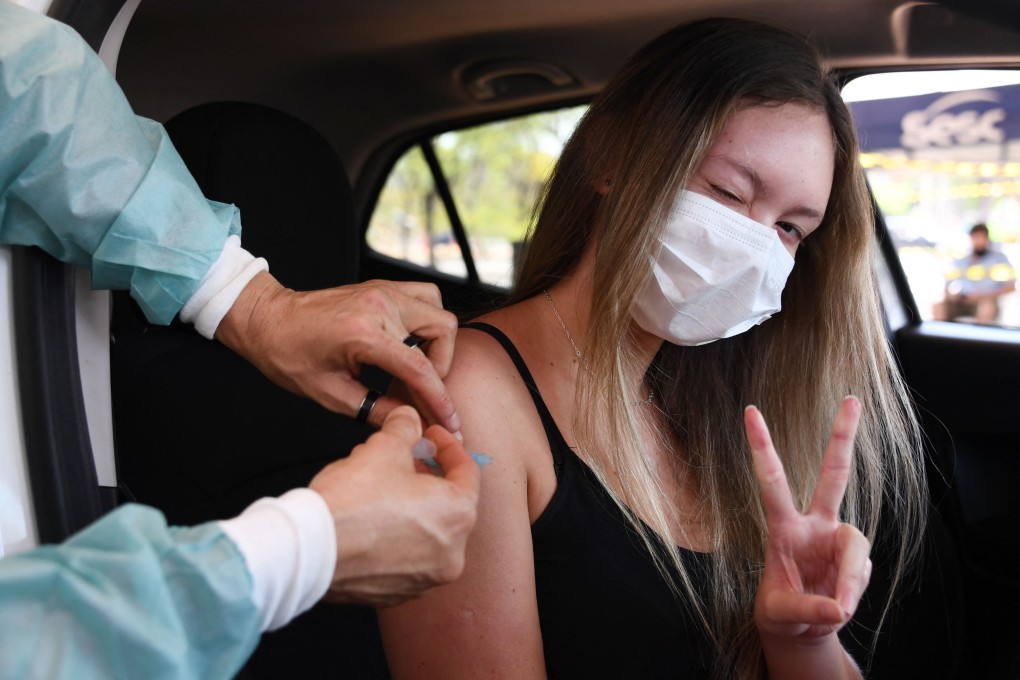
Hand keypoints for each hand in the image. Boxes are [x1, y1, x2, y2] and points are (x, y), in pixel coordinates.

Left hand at [215, 272, 460, 432]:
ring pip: (438, 312)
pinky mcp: (383, 288)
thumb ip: (375, 409)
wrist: (268, 320)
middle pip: (442, 332)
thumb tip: (409, 422)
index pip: (419, 368)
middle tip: (422, 390)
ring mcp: (383, 291)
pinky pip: (425, 298)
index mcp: (363, 333)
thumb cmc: (288, 355)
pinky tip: (413, 342)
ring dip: (438, 344)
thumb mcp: (330, 394)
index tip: (451, 422)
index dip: (440, 399)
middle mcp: (379, 305)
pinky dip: (428, 321)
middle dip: (441, 368)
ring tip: (419, 367)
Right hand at [309, 406, 480, 606]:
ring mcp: (425, 579)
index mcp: (458, 516)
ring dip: (411, 507)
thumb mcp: (384, 448)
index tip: (432, 437)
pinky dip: (395, 536)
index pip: (467, 472)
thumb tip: (408, 419)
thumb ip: (404, 428)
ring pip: (426, 532)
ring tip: (382, 486)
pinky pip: (405, 557)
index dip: (447, 446)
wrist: (310, 550)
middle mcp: (451, 554)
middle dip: (426, 476)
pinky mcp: (398, 593)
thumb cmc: (352, 504)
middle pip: (448, 504)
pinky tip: (372, 519)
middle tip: (405, 459)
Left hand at [746, 397, 870, 641]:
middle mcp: (814, 525)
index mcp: (783, 528)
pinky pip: (861, 575)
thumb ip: (807, 609)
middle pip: (834, 475)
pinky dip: (852, 594)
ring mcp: (838, 539)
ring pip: (857, 548)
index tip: (750, 411)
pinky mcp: (856, 559)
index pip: (772, 482)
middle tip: (853, 399)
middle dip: (842, 437)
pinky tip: (839, 605)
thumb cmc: (781, 612)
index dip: (762, 448)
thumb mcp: (782, 614)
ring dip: (849, 581)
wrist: (800, 628)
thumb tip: (838, 608)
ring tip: (836, 608)